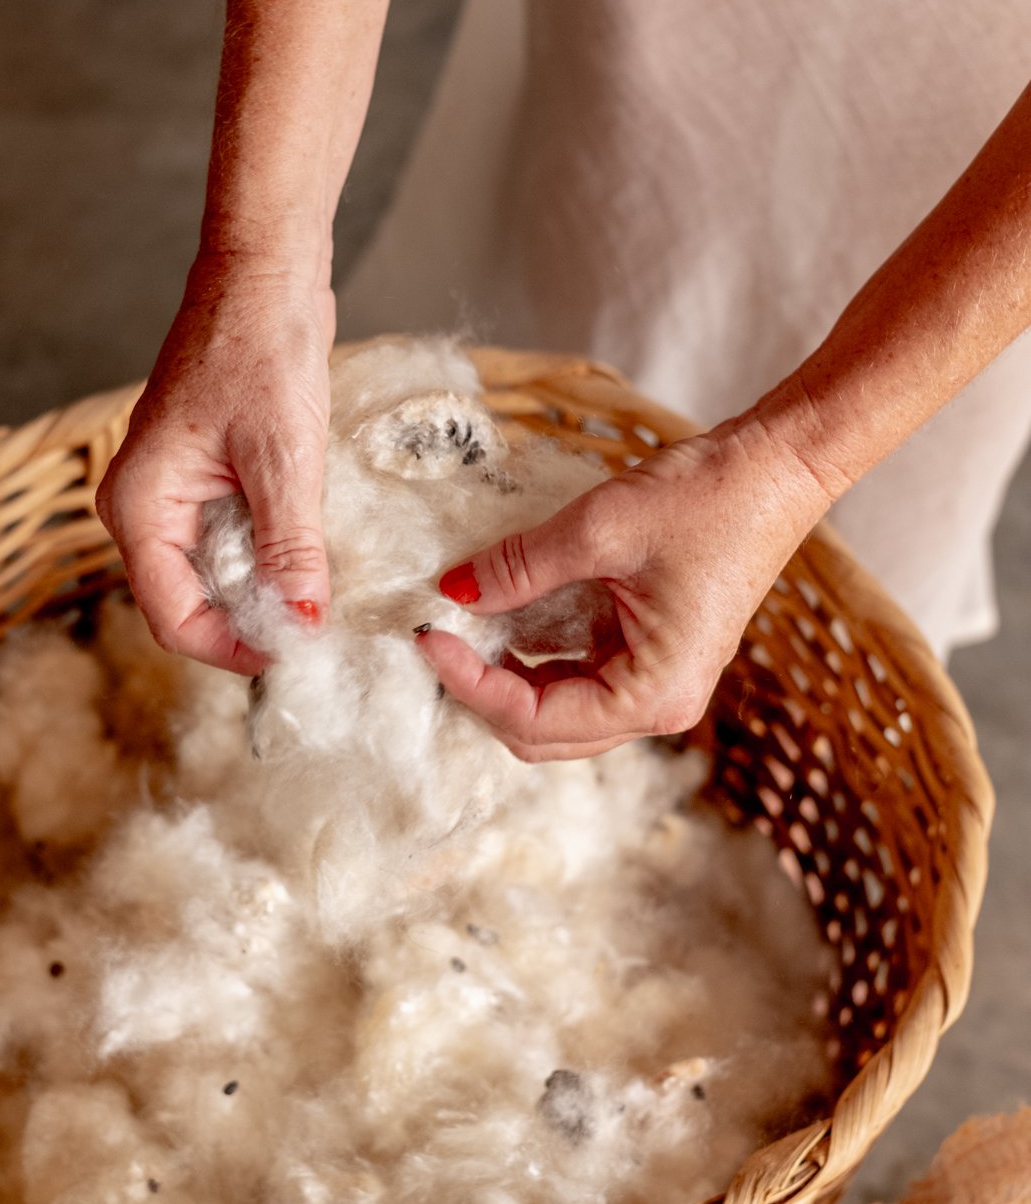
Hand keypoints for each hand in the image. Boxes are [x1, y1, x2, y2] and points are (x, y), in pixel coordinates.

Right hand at [96, 254, 334, 673]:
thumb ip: (290, 549)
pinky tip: (314, 557)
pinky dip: (271, 555)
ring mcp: (172, 493)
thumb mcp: (284, 458)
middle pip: (192, 603)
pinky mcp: (205, 477)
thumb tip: (302, 623)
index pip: (175, 618)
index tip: (300, 656)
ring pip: (216, 574)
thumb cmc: (260, 347)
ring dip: (267, 591)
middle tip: (321, 634)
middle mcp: (144, 508)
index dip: (236, 648)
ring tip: (324, 598)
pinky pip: (232, 539)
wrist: (265, 272)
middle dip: (253, 624)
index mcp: (141, 507)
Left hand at [414, 419, 831, 760]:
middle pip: (543, 734)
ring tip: (462, 627)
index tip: (428, 635)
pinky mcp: (650, 655)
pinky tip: (501, 618)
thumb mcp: (599, 528)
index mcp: (653, 693)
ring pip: (556, 712)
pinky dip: (533, 657)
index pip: (535, 720)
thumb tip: (453, 589)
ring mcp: (656, 683)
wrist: (776, 469)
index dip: (470, 684)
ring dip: (504, 678)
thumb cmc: (707, 500)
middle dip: (482, 693)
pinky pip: (576, 678)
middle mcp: (658, 705)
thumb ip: (520, 567)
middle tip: (438, 637)